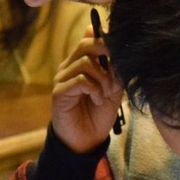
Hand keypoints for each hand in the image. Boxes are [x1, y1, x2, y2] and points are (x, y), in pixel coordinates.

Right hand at [50, 30, 124, 153]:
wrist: (86, 140)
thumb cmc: (99, 114)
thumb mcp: (113, 88)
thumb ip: (115, 69)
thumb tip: (119, 46)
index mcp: (80, 62)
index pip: (90, 39)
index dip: (108, 43)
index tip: (121, 57)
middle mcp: (68, 66)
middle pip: (87, 45)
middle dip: (107, 57)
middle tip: (115, 75)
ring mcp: (61, 78)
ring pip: (86, 63)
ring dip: (102, 79)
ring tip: (106, 94)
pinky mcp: (59, 92)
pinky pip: (80, 80)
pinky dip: (95, 89)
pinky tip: (98, 100)